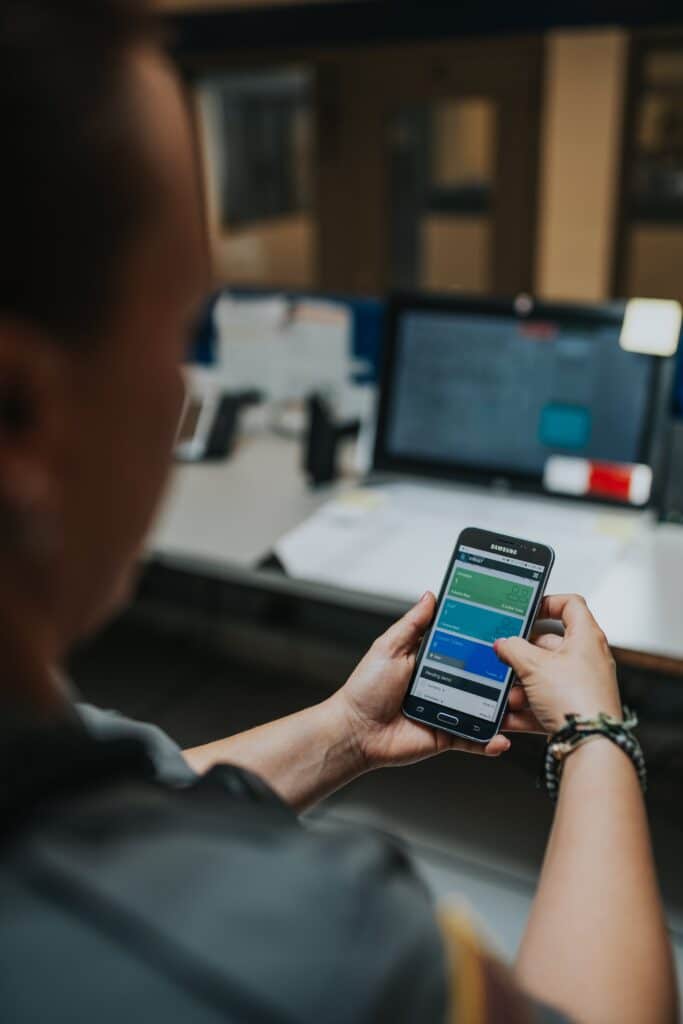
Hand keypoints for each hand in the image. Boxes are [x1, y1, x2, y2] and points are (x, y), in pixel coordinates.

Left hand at [334, 591, 539, 771]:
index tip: (504, 633)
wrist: (355, 731)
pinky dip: (489, 741)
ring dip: (501, 709)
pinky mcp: (446, 736)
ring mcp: (446, 711)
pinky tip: (502, 738)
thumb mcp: (389, 648)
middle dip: (500, 676)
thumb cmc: (365, 689)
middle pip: (479, 678)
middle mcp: (442, 684)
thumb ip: (413, 624)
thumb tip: (430, 597)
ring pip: (482, 709)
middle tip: (520, 670)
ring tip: (518, 703)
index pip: (463, 647)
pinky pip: (473, 739)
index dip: (482, 642)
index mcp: (429, 660)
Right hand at [494, 594, 621, 734]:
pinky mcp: (572, 710)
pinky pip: (542, 704)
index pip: (570, 605)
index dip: (547, 603)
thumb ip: (513, 649)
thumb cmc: (578, 700)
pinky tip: (507, 714)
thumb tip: (503, 644)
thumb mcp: (534, 666)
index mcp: (585, 638)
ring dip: (520, 685)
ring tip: (504, 691)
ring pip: (542, 678)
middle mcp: (587, 660)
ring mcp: (580, 686)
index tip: (527, 610)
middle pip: (548, 646)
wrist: (590, 745)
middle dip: (522, 654)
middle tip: (504, 657)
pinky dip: (524, 708)